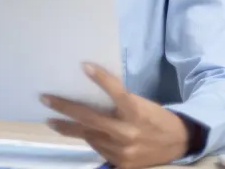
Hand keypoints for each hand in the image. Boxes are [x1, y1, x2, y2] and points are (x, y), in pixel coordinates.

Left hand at [42, 63, 190, 168]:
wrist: (179, 143)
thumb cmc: (154, 117)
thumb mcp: (141, 104)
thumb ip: (118, 101)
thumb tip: (87, 88)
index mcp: (137, 112)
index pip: (118, 93)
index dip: (101, 79)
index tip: (84, 65)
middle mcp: (129, 133)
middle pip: (90, 119)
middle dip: (64, 108)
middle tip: (45, 99)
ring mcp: (124, 151)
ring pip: (89, 136)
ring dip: (71, 127)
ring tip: (55, 120)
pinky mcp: (122, 164)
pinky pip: (97, 148)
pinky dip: (89, 139)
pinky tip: (81, 134)